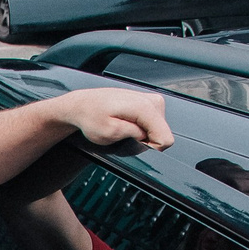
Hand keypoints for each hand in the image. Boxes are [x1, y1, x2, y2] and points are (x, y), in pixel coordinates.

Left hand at [53, 88, 173, 152]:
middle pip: (163, 135)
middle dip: (145, 141)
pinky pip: (153, 124)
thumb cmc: (91, 117)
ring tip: (123, 128)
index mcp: (144, 107)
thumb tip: (150, 138)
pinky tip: (126, 123)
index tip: (133, 144)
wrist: (83, 104)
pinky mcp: (149, 103)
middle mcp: (152, 100)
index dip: (150, 148)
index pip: (165, 139)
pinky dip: (141, 128)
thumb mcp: (110, 133)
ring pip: (159, 130)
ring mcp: (152, 100)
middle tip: (125, 135)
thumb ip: (134, 136)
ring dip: (142, 134)